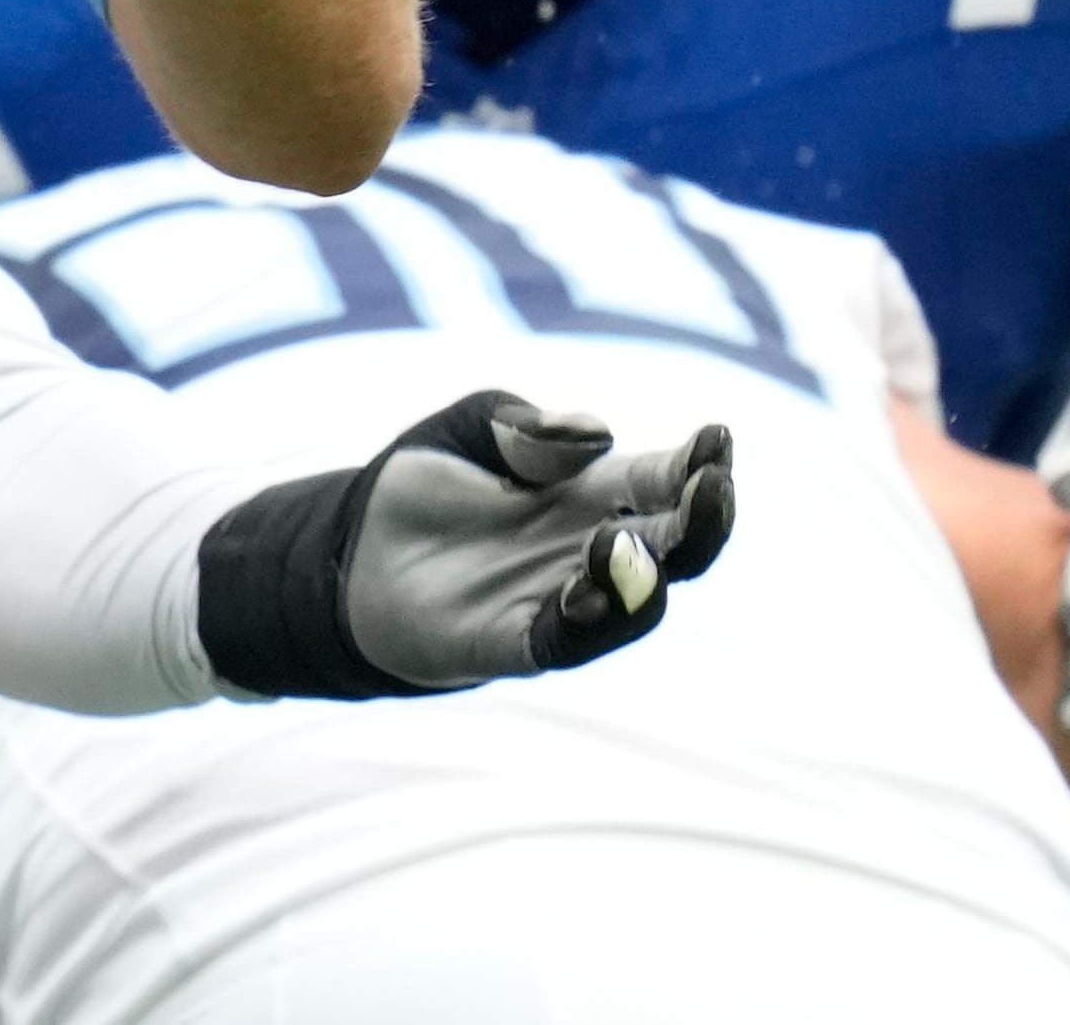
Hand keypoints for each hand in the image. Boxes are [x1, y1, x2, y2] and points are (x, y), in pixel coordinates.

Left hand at [195, 390, 738, 698]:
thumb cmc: (424, 486)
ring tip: (625, 542)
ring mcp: (557, 598)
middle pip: (675, 544)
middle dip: (704, 521)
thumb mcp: (468, 428)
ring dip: (644, 577)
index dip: (701, 461)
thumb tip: (594, 437)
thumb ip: (525, 427)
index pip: (665, 477)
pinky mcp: (513, 643)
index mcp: (592, 489)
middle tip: (713, 488)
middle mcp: (590, 546)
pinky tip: (581, 585)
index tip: (718, 439)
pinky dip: (584, 620)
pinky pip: (564, 642)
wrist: (351, 553)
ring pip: (631, 604)